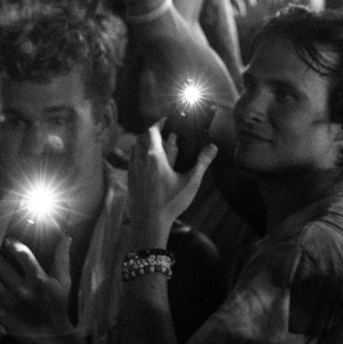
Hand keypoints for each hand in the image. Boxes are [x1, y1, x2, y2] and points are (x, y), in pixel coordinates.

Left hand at [0, 233, 74, 343]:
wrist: (52, 338)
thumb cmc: (58, 307)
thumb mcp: (63, 283)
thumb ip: (62, 259)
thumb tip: (67, 238)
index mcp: (38, 279)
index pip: (21, 253)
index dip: (12, 244)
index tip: (8, 241)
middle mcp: (22, 289)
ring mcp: (10, 302)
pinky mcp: (1, 315)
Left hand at [127, 124, 215, 245]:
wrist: (149, 223)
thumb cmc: (170, 203)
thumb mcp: (190, 183)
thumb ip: (201, 163)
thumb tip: (213, 147)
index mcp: (154, 157)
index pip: (152, 132)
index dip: (158, 123)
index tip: (165, 120)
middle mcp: (140, 160)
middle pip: (141, 138)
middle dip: (150, 132)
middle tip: (161, 132)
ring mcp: (132, 170)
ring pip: (134, 149)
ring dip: (143, 143)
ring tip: (154, 146)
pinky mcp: (130, 180)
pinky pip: (131, 161)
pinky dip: (138, 156)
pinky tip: (146, 164)